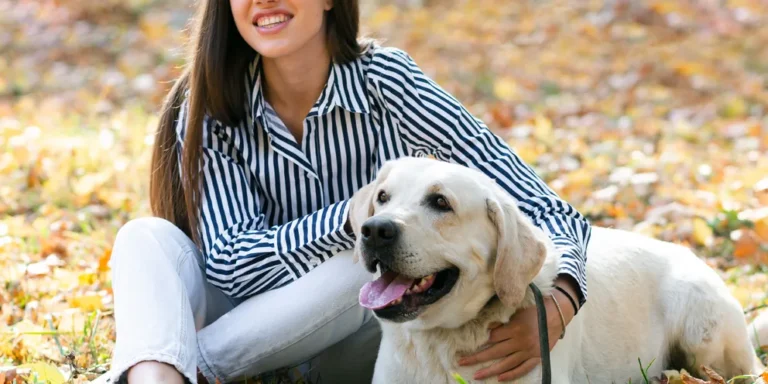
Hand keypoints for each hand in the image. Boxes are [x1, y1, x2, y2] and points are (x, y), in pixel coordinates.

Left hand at [457, 277, 578, 381]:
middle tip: (461, 362)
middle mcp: (521, 341)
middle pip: (494, 352)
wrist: (558, 313)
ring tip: (476, 375)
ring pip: (506, 364)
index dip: (479, 343)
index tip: (466, 346)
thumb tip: (487, 329)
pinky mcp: (538, 357)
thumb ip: (503, 320)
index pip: (492, 338)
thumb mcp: (517, 310)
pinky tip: (500, 378)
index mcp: (515, 328)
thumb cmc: (535, 308)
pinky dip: (511, 374)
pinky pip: (523, 369)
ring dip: (490, 371)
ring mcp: (529, 351)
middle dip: (476, 358)